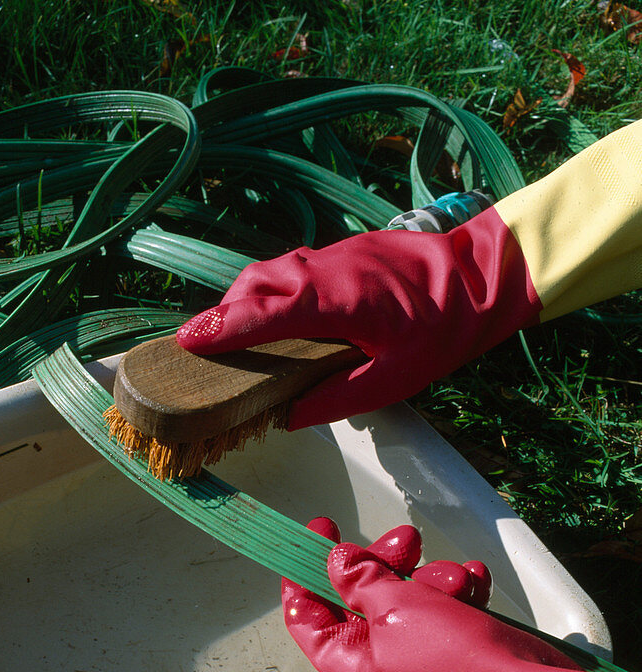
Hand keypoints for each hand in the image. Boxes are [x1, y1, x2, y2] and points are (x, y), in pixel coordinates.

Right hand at [177, 209, 539, 426]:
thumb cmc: (444, 329)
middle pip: (257, 284)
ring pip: (272, 272)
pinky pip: (291, 269)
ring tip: (229, 333)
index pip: (265, 313)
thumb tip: (291, 417)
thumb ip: (338, 399)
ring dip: (244, 299)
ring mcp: (333, 256)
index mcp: (336, 301)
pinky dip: (268, 290)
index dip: (223, 328)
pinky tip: (271, 315)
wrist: (483, 274)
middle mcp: (326, 271)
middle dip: (223, 312)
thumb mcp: (396, 378)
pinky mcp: (342, 254)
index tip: (187, 343)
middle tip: (200, 346)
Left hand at [284, 519, 611, 671]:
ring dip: (432, 578)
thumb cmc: (453, 668)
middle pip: (363, 600)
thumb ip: (361, 581)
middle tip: (407, 540)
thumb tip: (336, 563)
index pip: (307, 615)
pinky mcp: (460, 655)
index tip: (320, 530)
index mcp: (349, 664)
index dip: (307, 572)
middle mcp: (380, 666)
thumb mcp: (395, 610)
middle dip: (385, 564)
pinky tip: (477, 581)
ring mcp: (421, 661)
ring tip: (458, 577)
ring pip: (412, 601)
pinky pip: (450, 613)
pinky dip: (461, 593)